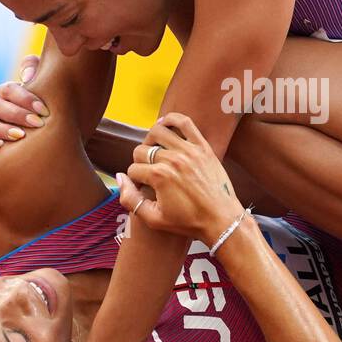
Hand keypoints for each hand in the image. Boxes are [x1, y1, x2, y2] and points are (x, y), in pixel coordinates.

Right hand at [0, 54, 49, 154]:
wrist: (60, 133)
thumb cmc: (54, 105)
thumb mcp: (51, 86)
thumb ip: (38, 70)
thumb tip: (27, 77)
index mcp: (11, 94)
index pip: (7, 90)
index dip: (23, 98)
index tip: (43, 110)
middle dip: (16, 114)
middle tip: (37, 123)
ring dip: (1, 129)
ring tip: (21, 135)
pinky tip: (1, 146)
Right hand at [117, 112, 243, 244]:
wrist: (221, 219)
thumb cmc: (188, 222)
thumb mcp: (154, 219)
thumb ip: (130, 200)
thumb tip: (120, 177)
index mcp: (159, 177)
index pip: (133, 169)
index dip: (135, 180)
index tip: (143, 187)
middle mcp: (172, 160)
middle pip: (141, 150)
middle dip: (140, 162)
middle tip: (148, 172)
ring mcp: (189, 151)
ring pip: (157, 132)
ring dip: (150, 140)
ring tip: (154, 152)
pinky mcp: (202, 146)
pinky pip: (184, 122)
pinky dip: (171, 120)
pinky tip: (164, 127)